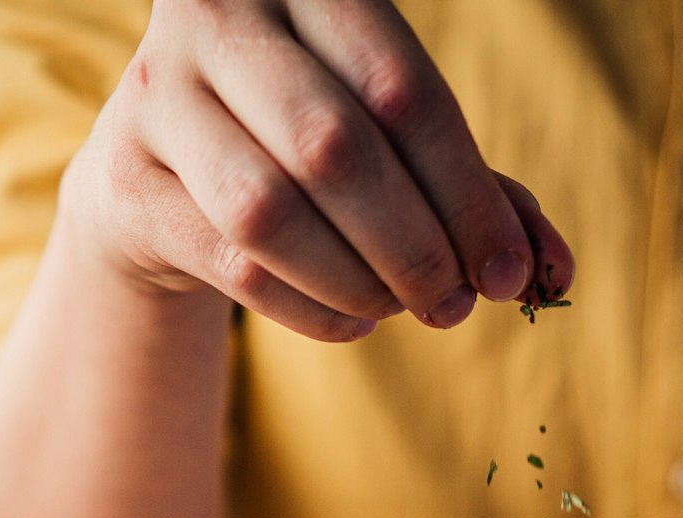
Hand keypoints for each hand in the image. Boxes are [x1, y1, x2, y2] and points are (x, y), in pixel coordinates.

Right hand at [65, 0, 573, 340]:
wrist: (167, 170)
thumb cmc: (307, 144)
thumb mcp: (396, 147)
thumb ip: (477, 193)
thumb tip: (554, 271)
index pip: (400, 90)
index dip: (468, 195)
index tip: (515, 273)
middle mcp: (217, 18)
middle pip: (334, 150)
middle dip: (416, 248)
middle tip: (458, 305)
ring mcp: (159, 97)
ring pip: (272, 213)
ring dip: (360, 284)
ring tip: (403, 311)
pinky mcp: (128, 182)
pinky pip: (236, 267)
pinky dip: (314, 311)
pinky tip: (354, 321)